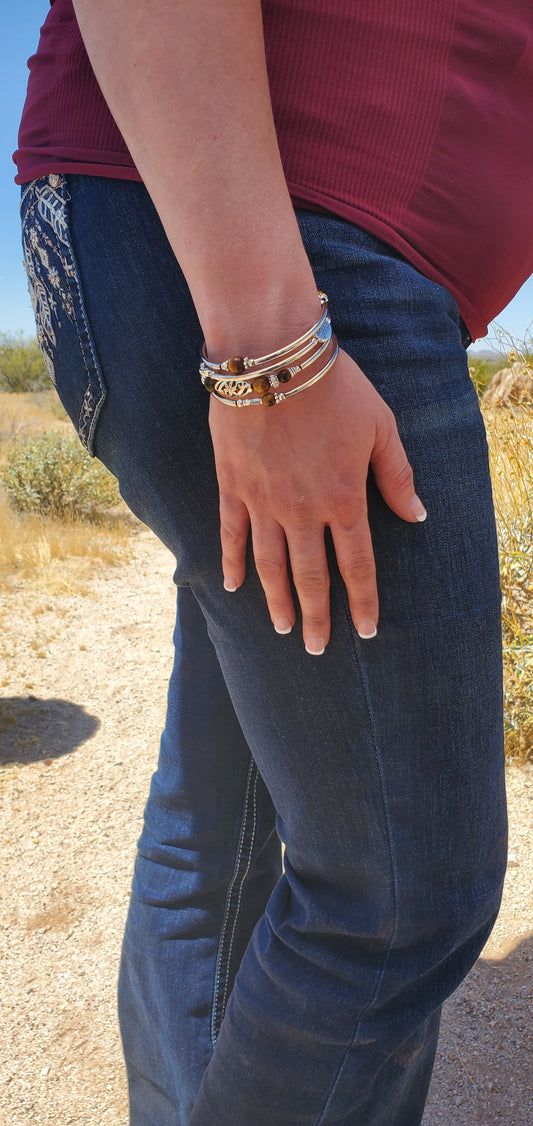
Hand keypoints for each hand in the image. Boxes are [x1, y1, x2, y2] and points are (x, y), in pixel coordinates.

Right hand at [209, 348, 425, 652]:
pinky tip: (234, 587)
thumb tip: (418, 515)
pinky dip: (233, 563)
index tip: (365, 631)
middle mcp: (303, 510)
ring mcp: (264, 501)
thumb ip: (397, 475)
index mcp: (344, 498)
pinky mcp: (233, 485)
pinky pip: (232, 534)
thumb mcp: (381, 426)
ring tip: (281, 629)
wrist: (273, 354)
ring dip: (277, 601)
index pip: (356, 565)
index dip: (362, 601)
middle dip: (316, 616)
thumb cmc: (334, 386)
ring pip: (271, 564)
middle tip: (316, 648)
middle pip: (310, 576)